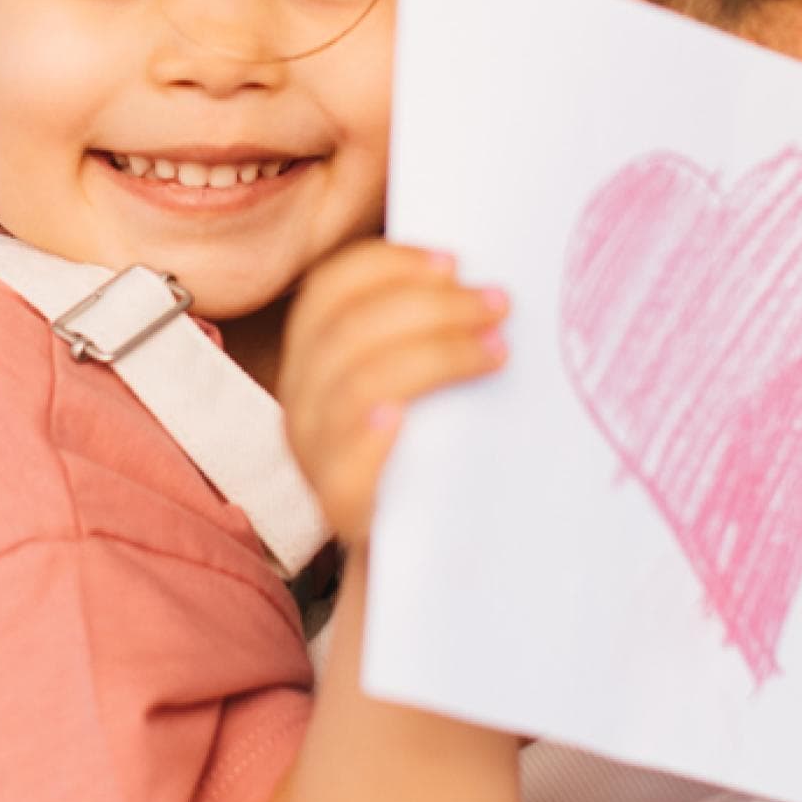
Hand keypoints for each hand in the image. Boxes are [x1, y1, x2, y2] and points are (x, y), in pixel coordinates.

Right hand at [278, 239, 509, 541]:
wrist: (419, 539)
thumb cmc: (430, 437)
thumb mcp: (421, 371)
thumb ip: (431, 325)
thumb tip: (484, 275)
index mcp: (315, 350)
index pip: (331, 286)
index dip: (390, 264)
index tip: (456, 262)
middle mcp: (303, 395)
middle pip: (351, 329)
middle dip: (433, 307)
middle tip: (498, 305)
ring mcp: (314, 452)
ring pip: (357, 385)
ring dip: (433, 356)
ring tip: (495, 352)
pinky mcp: (338, 505)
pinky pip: (343, 464)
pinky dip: (371, 435)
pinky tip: (405, 418)